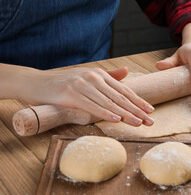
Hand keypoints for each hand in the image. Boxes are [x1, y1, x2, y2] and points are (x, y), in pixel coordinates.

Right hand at [1, 64, 153, 125]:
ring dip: (125, 114)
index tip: (150, 110)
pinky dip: (104, 113)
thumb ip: (107, 76)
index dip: (138, 100)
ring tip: (138, 123)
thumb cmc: (62, 83)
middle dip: (136, 110)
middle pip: (119, 96)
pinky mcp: (70, 94)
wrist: (35, 82)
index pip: (123, 89)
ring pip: (108, 102)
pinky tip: (115, 119)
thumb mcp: (86, 78)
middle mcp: (93, 77)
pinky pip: (90, 105)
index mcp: (99, 74)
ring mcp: (81, 84)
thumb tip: (126, 71)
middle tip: (150, 121)